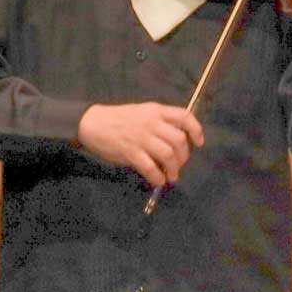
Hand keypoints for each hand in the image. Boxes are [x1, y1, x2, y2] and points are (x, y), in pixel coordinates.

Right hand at [78, 101, 204, 187]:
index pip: (184, 116)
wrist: (92, 123)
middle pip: (179, 140)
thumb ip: (161, 122)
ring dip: (173, 169)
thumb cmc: (120, 119)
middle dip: (184, 156)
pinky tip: (159, 180)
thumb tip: (178, 142)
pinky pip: (150, 168)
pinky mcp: (130, 153)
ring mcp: (141, 138)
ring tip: (171, 176)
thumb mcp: (143, 112)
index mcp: (156, 110)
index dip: (196, 130)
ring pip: (168, 155)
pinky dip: (158, 177)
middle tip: (179, 164)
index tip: (199, 142)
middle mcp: (151, 123)